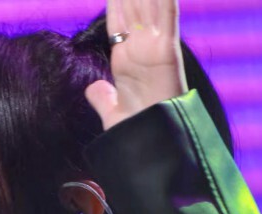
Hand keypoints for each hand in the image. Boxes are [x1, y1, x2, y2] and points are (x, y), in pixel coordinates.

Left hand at [85, 0, 187, 130]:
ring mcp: (155, 46)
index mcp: (127, 58)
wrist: (152, 150)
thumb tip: (94, 89)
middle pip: (135, 2)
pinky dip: (166, 0)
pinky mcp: (167, 51)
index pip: (119, 16)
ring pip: (150, 2)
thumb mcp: (113, 114)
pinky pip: (167, 15)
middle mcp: (142, 48)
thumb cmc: (136, 136)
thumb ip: (103, 99)